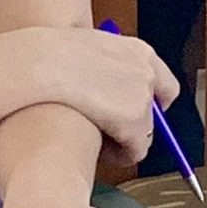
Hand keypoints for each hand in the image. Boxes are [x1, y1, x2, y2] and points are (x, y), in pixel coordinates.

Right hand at [0, 27, 175, 163]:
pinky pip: (133, 152)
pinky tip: (94, 152)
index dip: (149, 104)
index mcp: (138, 51)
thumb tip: (102, 87)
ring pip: (144, 136)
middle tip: (109, 135)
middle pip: (157, 114)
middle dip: (136, 127)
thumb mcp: (87, 51)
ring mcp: (143, 98)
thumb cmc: (50, 59)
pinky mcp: (134, 124)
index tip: (131, 115)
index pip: (164, 84)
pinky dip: (118, 156)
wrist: (42, 65)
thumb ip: (103, 68)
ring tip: (94, 143)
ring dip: (122, 142)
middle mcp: (147, 73)